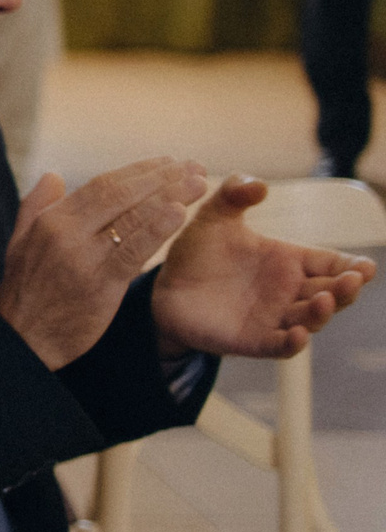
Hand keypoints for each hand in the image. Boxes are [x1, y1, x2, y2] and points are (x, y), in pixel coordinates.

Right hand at [0, 158, 209, 368]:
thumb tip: (54, 176)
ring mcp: (84, 257)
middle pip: (121, 194)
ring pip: (132, 217)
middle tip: (194, 166)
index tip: (167, 162)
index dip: (139, 171)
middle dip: (162, 177)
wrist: (22, 340)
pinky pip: (135, 250)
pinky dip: (159, 229)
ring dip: (170, 197)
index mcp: (50, 220)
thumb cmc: (24, 292)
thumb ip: (35, 206)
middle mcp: (66, 232)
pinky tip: (180, 214)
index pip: (101, 184)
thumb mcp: (19, 243)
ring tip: (199, 183)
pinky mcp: (101, 283)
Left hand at [152, 174, 376, 358]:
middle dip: (346, 288)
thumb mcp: (214, 217)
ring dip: (323, 313)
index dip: (353, 266)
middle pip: (332, 293)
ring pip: (311, 320)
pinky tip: (298, 335)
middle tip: (353, 279)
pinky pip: (279, 346)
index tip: (366, 267)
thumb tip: (259, 184)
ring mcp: (273, 318)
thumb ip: (234, 194)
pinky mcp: (251, 340)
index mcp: (289, 261)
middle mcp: (288, 291)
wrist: (165, 288)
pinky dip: (292, 343)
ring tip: (326, 300)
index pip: (332, 264)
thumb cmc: (198, 252)